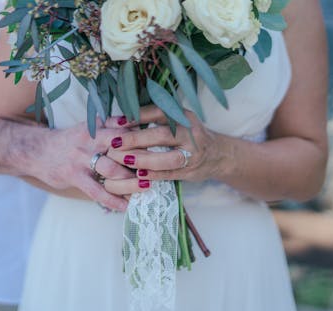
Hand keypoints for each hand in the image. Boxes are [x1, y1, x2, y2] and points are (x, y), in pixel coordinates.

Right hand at [26, 118, 151, 211]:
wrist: (36, 151)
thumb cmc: (70, 141)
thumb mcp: (89, 127)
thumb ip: (111, 126)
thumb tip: (138, 125)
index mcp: (97, 126)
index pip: (126, 128)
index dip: (144, 137)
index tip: (162, 144)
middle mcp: (91, 139)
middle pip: (122, 147)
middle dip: (141, 158)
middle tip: (160, 168)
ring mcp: (81, 158)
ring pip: (111, 169)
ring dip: (131, 180)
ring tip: (146, 188)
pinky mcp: (73, 176)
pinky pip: (97, 191)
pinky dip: (113, 200)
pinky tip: (125, 207)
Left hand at [107, 105, 226, 181]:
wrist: (218, 154)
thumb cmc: (188, 136)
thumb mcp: (176, 121)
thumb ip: (152, 120)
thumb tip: (118, 121)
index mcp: (182, 116)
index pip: (158, 112)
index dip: (137, 116)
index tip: (117, 122)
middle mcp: (190, 133)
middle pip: (162, 135)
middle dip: (136, 139)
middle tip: (114, 143)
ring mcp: (193, 153)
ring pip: (168, 158)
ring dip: (144, 159)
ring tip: (124, 160)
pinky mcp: (191, 170)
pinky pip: (171, 173)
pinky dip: (154, 175)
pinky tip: (139, 175)